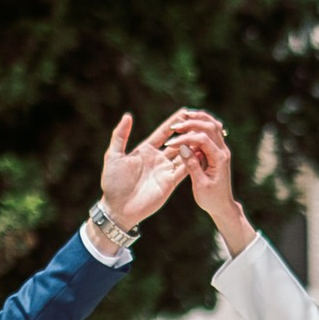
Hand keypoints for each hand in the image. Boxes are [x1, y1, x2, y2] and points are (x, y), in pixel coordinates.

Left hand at [100, 109, 208, 230]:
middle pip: (176, 141)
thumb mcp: (113, 156)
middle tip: (200, 120)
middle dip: (188, 131)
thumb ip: (120, 136)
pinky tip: (202, 152)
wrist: (117, 208)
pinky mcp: (170, 183)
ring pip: (183, 154)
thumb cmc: (113, 183)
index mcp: (145, 150)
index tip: (184, 111)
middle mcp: (158, 159)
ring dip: (193, 145)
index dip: (173, 122)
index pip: (162, 133)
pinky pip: (184, 170)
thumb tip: (127, 116)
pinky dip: (193, 161)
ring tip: (205, 134)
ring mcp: (165, 171)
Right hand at [178, 116, 250, 252]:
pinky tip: (189, 124)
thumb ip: (192, 165)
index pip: (202, 139)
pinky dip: (201, 124)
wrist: (222, 205)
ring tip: (182, 116)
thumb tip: (183, 147)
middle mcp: (223, 151)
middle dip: (191, 123)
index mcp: (219, 159)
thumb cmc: (211, 199)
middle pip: (210, 126)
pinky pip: (212, 131)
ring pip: (213, 125)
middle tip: (174, 126)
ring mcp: (222, 149)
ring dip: (198, 119)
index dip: (185, 138)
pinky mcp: (217, 150)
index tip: (170, 143)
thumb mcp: (200, 184)